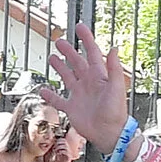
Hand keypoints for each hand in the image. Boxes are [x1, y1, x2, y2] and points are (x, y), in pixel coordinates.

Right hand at [42, 25, 133, 153]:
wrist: (109, 134)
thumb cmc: (116, 112)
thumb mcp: (117, 87)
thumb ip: (115, 68)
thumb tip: (114, 47)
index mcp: (99, 76)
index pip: (92, 52)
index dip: (86, 39)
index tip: (80, 27)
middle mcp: (88, 83)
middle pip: (76, 62)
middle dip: (69, 51)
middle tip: (60, 41)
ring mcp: (79, 95)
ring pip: (67, 77)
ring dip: (60, 67)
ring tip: (52, 58)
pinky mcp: (71, 108)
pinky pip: (58, 100)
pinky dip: (50, 96)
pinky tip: (43, 90)